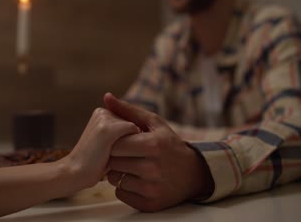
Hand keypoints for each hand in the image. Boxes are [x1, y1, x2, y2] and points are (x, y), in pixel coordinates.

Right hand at [63, 107, 139, 188]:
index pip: (129, 121)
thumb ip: (121, 133)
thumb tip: (142, 130)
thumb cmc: (94, 162)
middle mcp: (103, 111)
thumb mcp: (108, 142)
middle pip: (134, 124)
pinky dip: (129, 146)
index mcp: (101, 112)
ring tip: (110, 154)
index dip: (128, 139)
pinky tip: (112, 154)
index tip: (110, 149)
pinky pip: (133, 132)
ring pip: (135, 129)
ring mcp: (105, 119)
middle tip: (109, 153)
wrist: (75, 172)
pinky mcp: (108, 129)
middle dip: (130, 141)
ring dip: (130, 144)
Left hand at [104, 93, 213, 211]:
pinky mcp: (149, 204)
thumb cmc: (170, 144)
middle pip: (113, 162)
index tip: (120, 141)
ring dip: (118, 173)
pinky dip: (124, 187)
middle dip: (114, 157)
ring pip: (114, 179)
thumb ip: (129, 111)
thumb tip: (106, 97)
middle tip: (124, 155)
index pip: (115, 144)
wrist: (194, 174)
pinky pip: (121, 193)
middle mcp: (152, 168)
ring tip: (131, 166)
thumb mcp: (155, 124)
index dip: (114, 143)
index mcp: (153, 144)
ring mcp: (151, 188)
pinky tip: (136, 179)